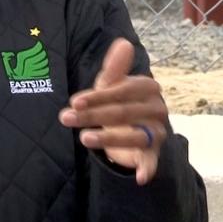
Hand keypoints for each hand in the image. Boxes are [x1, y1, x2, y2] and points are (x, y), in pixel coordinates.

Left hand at [59, 38, 167, 184]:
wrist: (132, 126)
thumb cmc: (118, 100)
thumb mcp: (111, 84)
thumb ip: (115, 67)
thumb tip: (123, 42)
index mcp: (147, 87)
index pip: (122, 90)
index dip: (98, 96)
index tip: (74, 101)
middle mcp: (156, 108)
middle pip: (122, 112)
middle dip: (92, 116)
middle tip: (65, 118)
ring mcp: (157, 130)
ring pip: (133, 135)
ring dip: (108, 138)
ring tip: (83, 138)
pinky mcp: (154, 151)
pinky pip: (152, 160)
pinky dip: (148, 169)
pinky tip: (140, 178)